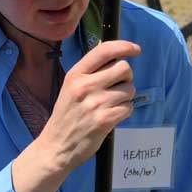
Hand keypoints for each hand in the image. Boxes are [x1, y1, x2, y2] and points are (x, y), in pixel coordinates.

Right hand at [37, 40, 139, 171]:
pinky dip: (124, 111)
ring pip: (129, 89)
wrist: (57, 146)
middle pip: (123, 68)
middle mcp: (85, 86)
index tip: (135, 49)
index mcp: (75, 75)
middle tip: (118, 86)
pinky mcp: (105, 120)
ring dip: (126, 96)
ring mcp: (95, 103)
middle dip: (126, 76)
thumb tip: (115, 57)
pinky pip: (128, 107)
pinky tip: (112, 116)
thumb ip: (89, 73)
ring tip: (111, 104)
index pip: (104, 51)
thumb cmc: (66, 116)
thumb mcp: (70, 88)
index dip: (124, 46)